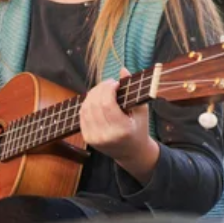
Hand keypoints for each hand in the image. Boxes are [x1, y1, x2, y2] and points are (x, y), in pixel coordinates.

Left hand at [79, 67, 159, 184]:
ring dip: (92, 94)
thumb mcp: (142, 111)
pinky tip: (96, 99)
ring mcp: (94, 138)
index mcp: (122, 130)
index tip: (115, 83)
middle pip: (94, 104)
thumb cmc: (139, 129)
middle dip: (100, 89)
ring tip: (103, 89)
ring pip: (86, 108)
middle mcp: (106, 136)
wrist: (131, 153)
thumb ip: (133, 90)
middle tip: (108, 83)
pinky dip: (87, 103)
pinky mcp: (87, 138)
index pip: (107, 104)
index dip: (108, 89)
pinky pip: (82, 115)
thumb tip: (123, 69)